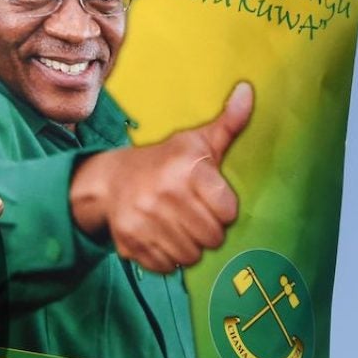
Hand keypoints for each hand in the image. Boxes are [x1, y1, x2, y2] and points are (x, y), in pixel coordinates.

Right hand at [70, 82, 252, 272]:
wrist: (109, 181)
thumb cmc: (164, 162)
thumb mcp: (197, 141)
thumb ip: (229, 123)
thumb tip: (247, 91)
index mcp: (186, 168)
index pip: (228, 213)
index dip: (223, 209)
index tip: (210, 199)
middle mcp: (164, 193)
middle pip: (212, 238)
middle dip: (207, 230)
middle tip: (193, 215)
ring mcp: (145, 219)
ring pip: (191, 256)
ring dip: (189, 246)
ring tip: (177, 226)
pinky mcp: (131, 242)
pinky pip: (167, 266)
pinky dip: (167, 258)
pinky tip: (160, 236)